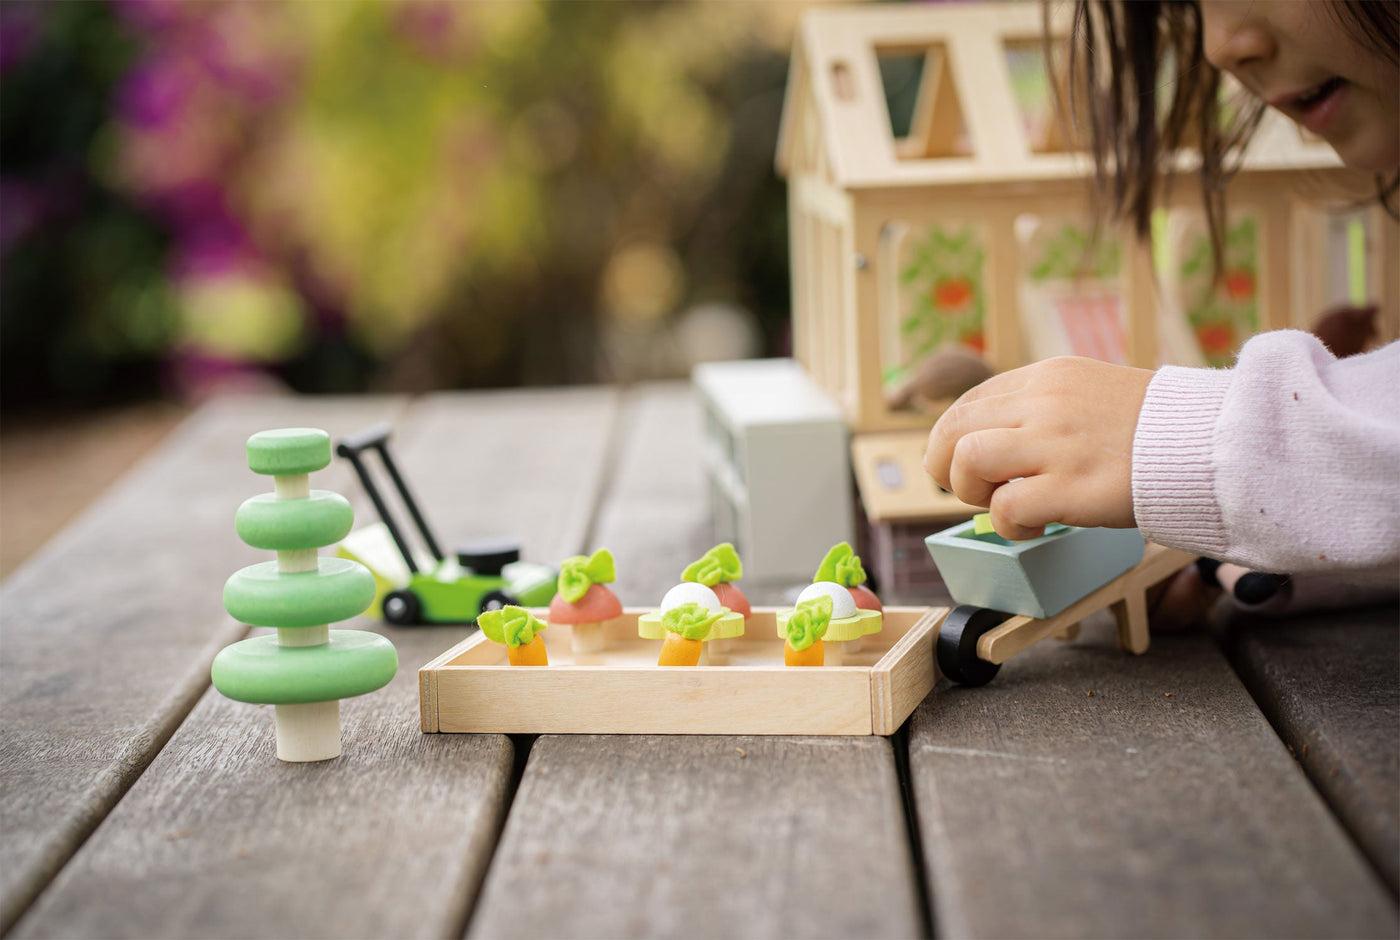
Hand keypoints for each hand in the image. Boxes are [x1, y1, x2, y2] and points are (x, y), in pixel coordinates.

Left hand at [923, 357, 1153, 539]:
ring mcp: (1056, 444)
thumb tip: (991, 443)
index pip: (967, 404)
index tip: (966, 465)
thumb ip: (1042, 409)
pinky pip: (1005, 509)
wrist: (1212, 444)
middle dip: (948, 468)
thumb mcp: (1090, 393)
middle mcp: (1044, 403)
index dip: (953, 441)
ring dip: (974, 493)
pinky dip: (1010, 526)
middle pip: (952, 430)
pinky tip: (1036, 528)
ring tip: (1005, 505)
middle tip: (977, 491)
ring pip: (968, 461)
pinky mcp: (1071, 488)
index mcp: (1046, 377)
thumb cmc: (1153, 430)